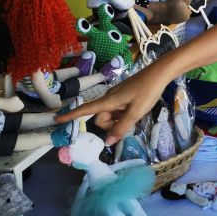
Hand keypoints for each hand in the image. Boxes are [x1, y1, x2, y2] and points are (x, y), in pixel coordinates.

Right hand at [55, 63, 170, 144]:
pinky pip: (117, 110)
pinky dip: (123, 114)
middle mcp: (109, 98)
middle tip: (128, 122)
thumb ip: (121, 128)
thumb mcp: (136, 112)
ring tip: (134, 114)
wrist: (160, 73)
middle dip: (110, 125)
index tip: (56, 119)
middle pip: (100, 118)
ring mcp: (116, 96)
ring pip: (110, 115)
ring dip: (118, 120)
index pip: (85, 110)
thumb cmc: (147, 91)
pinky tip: (135, 110)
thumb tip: (107, 142)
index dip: (71, 115)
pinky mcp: (123, 95)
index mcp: (108, 101)